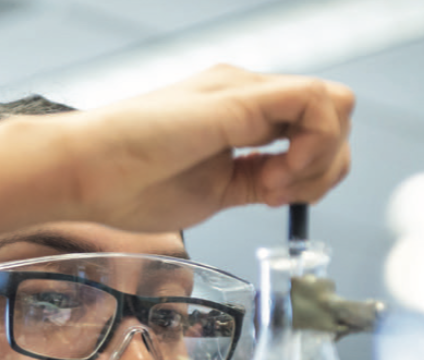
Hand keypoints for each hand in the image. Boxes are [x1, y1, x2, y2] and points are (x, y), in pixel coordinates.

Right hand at [0, 65, 354, 236]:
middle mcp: (247, 96)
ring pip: (336, 104)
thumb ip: (251, 183)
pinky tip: (274, 176)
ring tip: (273, 188)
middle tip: (278, 197)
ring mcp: (244, 92)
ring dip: (321, 158)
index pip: (308, 132)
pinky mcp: (239, 99)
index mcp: (238, 117)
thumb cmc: (128, 186)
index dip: (309, 174)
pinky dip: (312, 148)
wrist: (87, 173)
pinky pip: (316, 105)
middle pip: (332, 115)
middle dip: (324, 167)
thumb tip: (283, 186)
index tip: (272, 203)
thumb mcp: (211, 194)